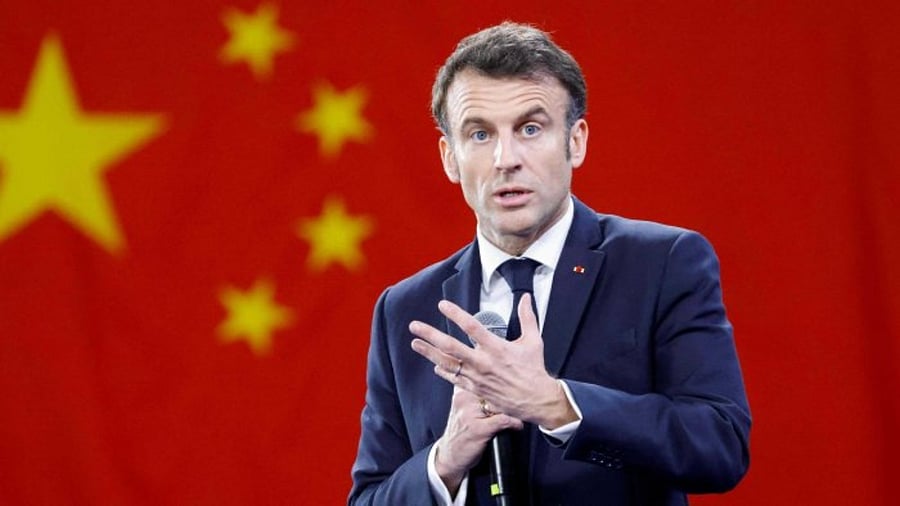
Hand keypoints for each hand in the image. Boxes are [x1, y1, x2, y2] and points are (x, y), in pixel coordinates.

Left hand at [410, 295, 576, 428]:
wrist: (536, 400)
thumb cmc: (534, 371)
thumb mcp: (533, 341)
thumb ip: (527, 317)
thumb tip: (526, 298)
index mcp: (497, 348)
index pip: (471, 327)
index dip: (455, 314)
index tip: (442, 305)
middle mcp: (483, 362)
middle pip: (451, 346)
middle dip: (430, 335)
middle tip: (415, 326)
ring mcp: (477, 377)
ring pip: (448, 363)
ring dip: (430, 353)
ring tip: (415, 344)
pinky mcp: (476, 389)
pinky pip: (455, 379)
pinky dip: (444, 371)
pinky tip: (435, 364)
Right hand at [433, 387, 522, 493]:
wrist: (449, 455)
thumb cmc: (460, 431)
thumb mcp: (464, 406)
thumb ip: (475, 392)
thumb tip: (501, 381)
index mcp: (461, 390)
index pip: (485, 376)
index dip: (503, 378)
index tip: (516, 380)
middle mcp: (464, 399)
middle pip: (495, 387)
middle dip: (511, 392)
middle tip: (523, 396)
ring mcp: (470, 413)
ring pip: (500, 402)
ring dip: (514, 408)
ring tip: (519, 411)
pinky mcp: (478, 429)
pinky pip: (504, 420)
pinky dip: (515, 423)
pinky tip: (517, 425)